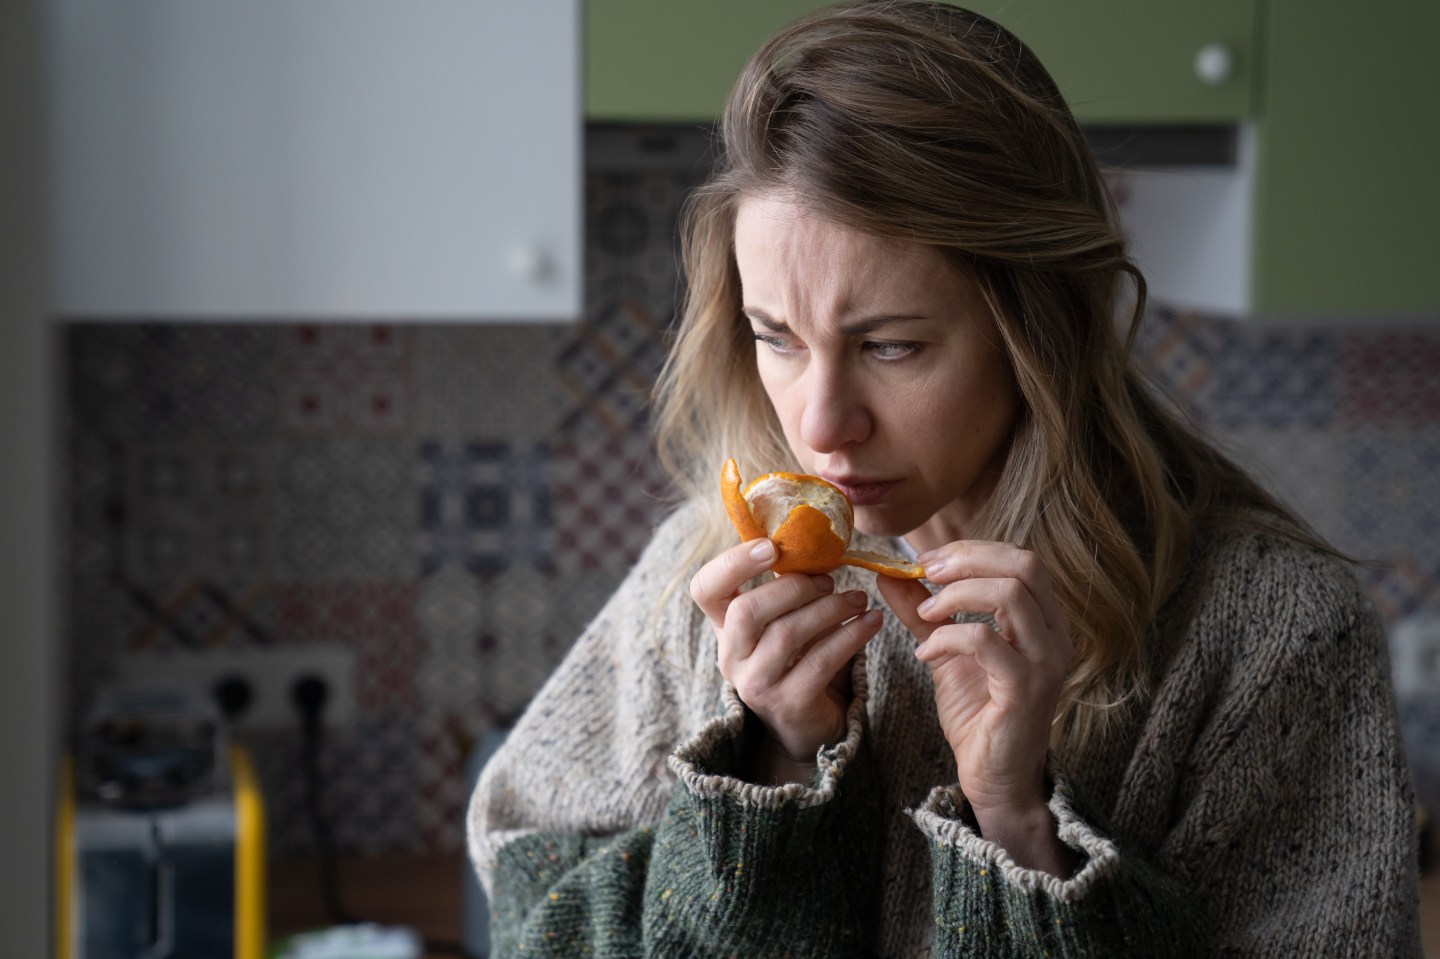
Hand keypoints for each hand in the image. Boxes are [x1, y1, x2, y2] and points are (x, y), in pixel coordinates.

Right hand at [691, 538, 883, 783]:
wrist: (808, 725)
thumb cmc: (797, 659)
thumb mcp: (782, 622)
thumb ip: (785, 590)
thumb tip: (813, 545)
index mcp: (723, 627)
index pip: (704, 589)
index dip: (732, 563)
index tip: (771, 547)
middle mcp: (730, 657)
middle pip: (746, 611)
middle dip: (794, 587)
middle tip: (829, 581)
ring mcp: (756, 684)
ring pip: (788, 633)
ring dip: (831, 608)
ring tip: (858, 599)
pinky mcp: (789, 704)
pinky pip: (821, 661)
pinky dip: (852, 635)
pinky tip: (872, 622)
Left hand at [875, 542, 1074, 872]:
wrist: (993, 776)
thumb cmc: (977, 713)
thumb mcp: (945, 650)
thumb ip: (923, 612)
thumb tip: (890, 573)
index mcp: (1043, 621)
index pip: (1021, 559)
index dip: (971, 550)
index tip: (927, 562)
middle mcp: (1054, 636)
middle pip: (1024, 565)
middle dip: (967, 560)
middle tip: (925, 574)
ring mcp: (1045, 662)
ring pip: (1010, 594)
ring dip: (957, 594)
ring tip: (925, 615)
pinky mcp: (1025, 689)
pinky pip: (985, 640)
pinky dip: (948, 636)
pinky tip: (925, 654)